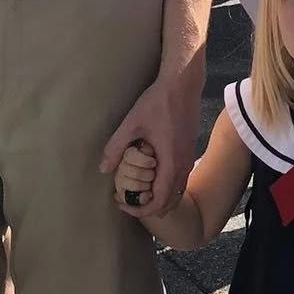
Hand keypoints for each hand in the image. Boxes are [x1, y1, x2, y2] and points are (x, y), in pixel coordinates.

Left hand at [101, 68, 199, 217]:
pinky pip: (179, 179)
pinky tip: (150, 175)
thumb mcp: (132, 124)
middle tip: (128, 200)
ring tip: (137, 190)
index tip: (124, 204)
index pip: (159, 201)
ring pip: (177, 191)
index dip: (142, 210)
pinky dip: (166, 186)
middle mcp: (184, 165)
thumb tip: (103, 168)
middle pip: (170, 202)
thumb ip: (116, 147)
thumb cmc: (158, 102)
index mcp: (171, 162)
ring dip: (159, 197)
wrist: (182, 84)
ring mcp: (189, 159)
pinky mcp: (188, 151)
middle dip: (149, 207)